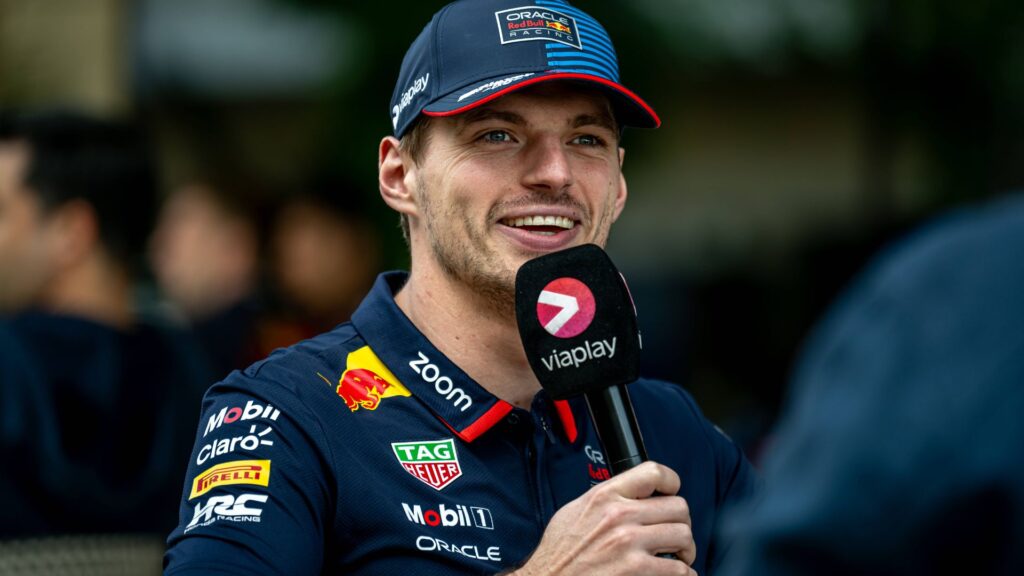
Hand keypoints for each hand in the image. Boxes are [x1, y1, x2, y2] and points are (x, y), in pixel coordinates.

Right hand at [510, 461, 696, 575]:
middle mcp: (619, 515)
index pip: (654, 473)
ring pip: (683, 536)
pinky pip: (680, 569)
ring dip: (685, 549)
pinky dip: (684, 573)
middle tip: (676, 534)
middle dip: (681, 522)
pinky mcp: (636, 571)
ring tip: (678, 556)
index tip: (672, 493)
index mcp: (605, 496)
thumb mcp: (576, 510)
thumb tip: (631, 494)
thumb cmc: (559, 553)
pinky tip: (675, 573)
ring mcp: (629, 543)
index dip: (671, 482)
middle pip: (678, 507)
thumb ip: (605, 498)